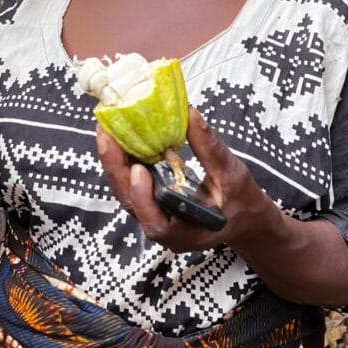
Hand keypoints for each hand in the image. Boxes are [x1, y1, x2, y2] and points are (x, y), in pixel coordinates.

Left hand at [96, 107, 260, 252]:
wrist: (240, 216)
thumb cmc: (239, 201)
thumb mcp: (232, 175)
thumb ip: (210, 149)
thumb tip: (191, 114)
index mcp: (183, 232)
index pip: (156, 223)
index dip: (143, 198)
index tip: (138, 170)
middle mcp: (161, 227)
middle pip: (130, 201)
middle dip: (115, 167)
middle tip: (106, 133)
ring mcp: (151, 214)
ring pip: (125, 191)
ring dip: (114, 160)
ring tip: (107, 128)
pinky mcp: (148, 200)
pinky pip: (129, 182)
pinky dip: (122, 160)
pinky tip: (118, 135)